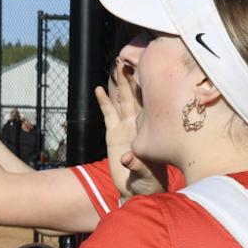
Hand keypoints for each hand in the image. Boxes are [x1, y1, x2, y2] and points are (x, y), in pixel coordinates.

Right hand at [95, 62, 162, 197]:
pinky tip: (98, 89)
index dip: (147, 84)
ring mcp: (125, 127)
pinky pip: (108, 114)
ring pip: (122, 100)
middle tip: (127, 57)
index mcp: (149, 128)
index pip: (149, 101)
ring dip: (119, 83)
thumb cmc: (149, 180)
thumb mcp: (145, 174)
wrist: (139, 189)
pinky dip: (103, 101)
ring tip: (116, 65)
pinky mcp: (114, 134)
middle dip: (131, 76)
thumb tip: (124, 159)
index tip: (145, 66)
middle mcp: (138, 124)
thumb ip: (135, 165)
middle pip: (134, 95)